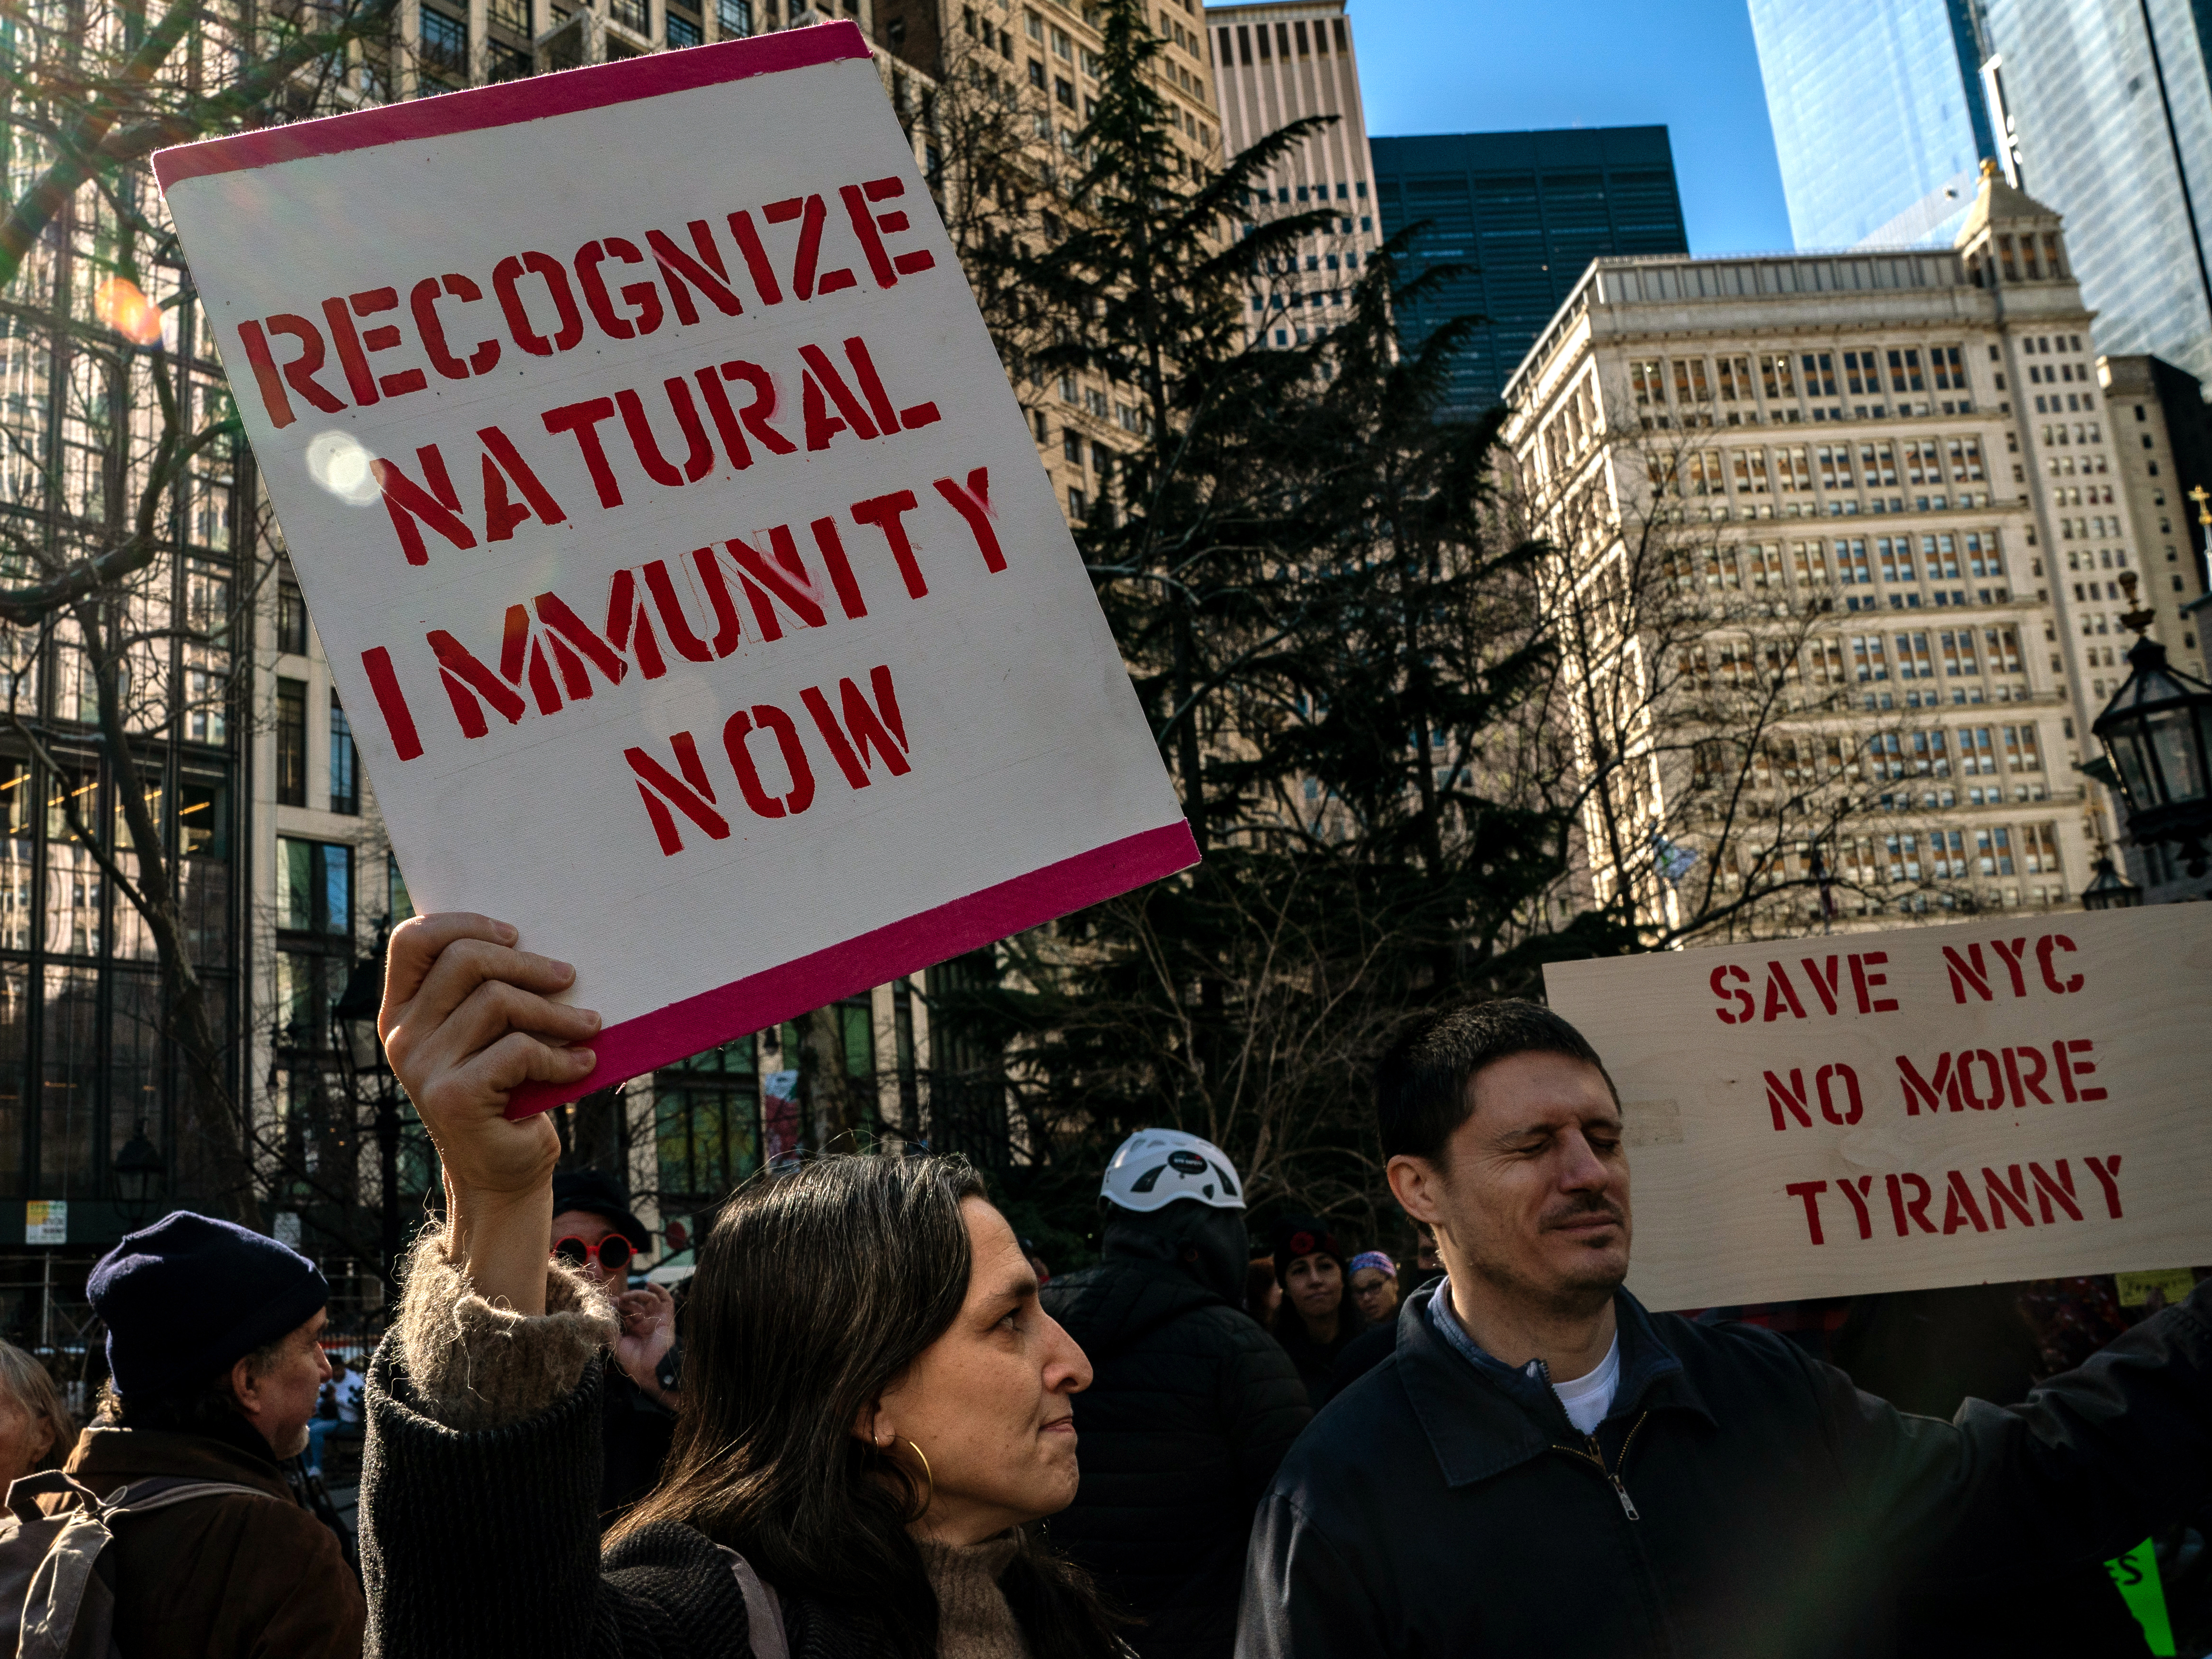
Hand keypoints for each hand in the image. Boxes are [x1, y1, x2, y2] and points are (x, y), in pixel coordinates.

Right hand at [380, 913, 599, 1314]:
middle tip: (569, 978)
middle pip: (464, 960)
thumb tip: (542, 941)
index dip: (464, 922)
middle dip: (528, 964)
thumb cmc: (507, 1089)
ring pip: (498, 1001)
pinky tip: (582, 1064)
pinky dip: (561, 1055)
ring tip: (588, 1026)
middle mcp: (402, 1037)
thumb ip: (489, 990)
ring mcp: (423, 1068)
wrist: (504, 1170)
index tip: (514, 934)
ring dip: (556, 1012)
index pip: (412, 940)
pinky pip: (519, 1049)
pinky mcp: (455, 1097)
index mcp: (403, 1011)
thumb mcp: (490, 1034)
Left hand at [612, 1282, 677, 1403]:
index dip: (615, 1305)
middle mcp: (644, 1322)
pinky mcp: (666, 1317)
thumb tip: (601, 1314)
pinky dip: (659, 1290)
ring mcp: (655, 1319)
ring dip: (636, 1295)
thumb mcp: (616, 1345)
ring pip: (647, 1299)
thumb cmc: (634, 1362)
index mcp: (632, 1329)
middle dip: (623, 1300)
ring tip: (625, 1297)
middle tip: (614, 1299)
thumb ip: (610, 1329)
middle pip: (634, 1304)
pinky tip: (649, 1284)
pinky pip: (666, 1300)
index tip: (605, 1301)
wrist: (651, 1371)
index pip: (624, 1311)